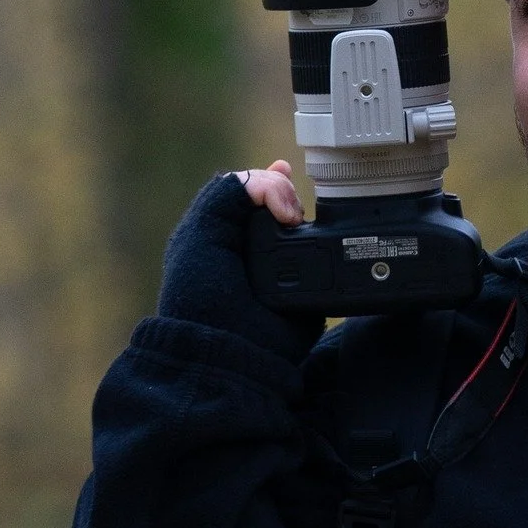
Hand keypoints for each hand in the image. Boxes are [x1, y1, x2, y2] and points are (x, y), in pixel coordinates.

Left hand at [156, 170, 320, 361]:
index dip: (267, 180)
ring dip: (303, 216)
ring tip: (295, 221)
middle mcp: (253, 247)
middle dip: (286, 196)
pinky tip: (316, 232)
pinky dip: (323, 242)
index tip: (277, 181)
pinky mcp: (309, 288)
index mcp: (224, 232)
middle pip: (281, 202)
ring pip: (304, 224)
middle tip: (286, 210)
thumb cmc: (203, 294)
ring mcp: (283, 268)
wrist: (230, 347)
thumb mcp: (202, 229)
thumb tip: (276, 179)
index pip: (252, 189)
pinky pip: (325, 256)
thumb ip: (228, 193)